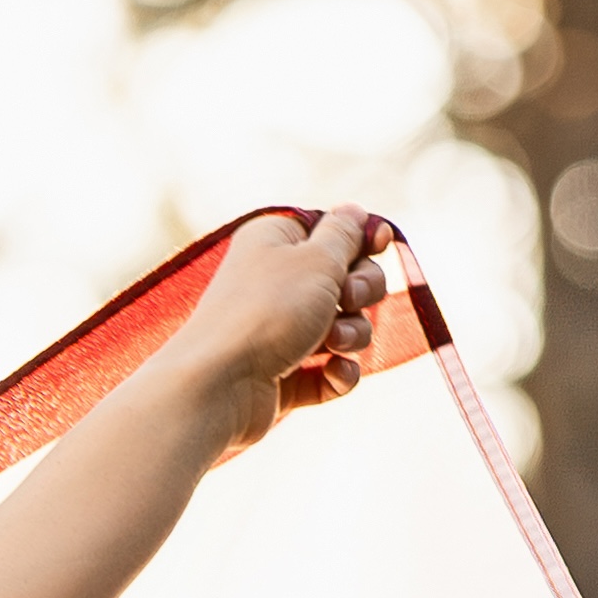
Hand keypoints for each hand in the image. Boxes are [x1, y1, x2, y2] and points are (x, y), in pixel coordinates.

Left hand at [160, 200, 400, 445]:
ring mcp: (278, 334)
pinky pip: (329, 372)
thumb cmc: (268, 312)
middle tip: (347, 299)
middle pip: (346, 280)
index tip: (379, 244)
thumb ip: (344, 234)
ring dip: (352, 335)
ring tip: (332, 343)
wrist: (218, 386)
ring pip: (343, 328)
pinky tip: (334, 374)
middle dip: (361, 292)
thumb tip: (354, 211)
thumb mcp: (317, 259)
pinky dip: (338, 374)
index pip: (331, 233)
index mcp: (274, 241)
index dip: (359, 240)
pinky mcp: (282, 377)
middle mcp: (274, 284)